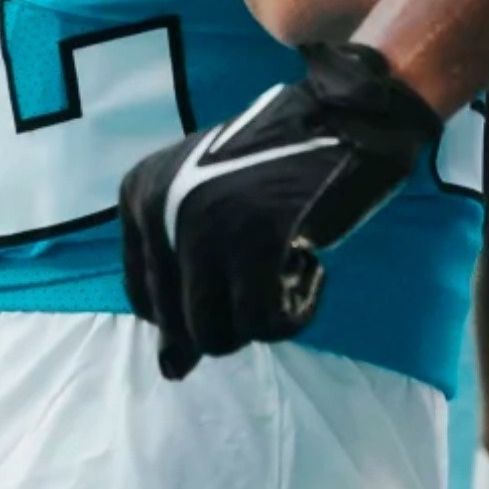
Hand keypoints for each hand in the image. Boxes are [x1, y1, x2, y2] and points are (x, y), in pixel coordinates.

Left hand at [119, 44, 440, 378]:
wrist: (349, 116)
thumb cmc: (283, 170)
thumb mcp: (215, 221)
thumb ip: (187, 288)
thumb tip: (171, 372)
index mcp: (139, 194)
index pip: (146, 301)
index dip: (195, 313)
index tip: (238, 282)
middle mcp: (159, 206)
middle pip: (182, 325)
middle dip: (236, 318)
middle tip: (274, 271)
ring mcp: (203, 221)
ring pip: (217, 334)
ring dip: (265, 319)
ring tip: (292, 267)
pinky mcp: (255, 237)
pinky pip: (264, 324)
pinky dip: (296, 315)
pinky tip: (312, 271)